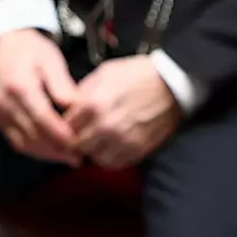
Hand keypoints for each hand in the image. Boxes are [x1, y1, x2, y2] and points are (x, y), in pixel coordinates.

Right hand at [0, 28, 80, 165]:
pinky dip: (35, 149)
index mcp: (19, 86)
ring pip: (23, 143)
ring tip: (70, 158)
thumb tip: (76, 108)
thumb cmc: (34, 51)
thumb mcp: (53, 62)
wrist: (6, 44)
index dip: (61, 135)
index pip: (41, 118)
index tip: (79, 144)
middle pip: (32, 135)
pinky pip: (16, 141)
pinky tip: (53, 152)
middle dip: (56, 149)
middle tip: (79, 157)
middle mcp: (4, 102)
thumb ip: (63, 86)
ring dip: (47, 154)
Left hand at [64, 55, 179, 168]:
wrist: (172, 84)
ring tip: (98, 142)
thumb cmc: (137, 74)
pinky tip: (113, 147)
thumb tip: (68, 109)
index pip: (64, 127)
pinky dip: (111, 158)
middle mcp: (106, 125)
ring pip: (95, 158)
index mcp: (93, 104)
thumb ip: (82, 92)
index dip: (64, 126)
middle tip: (82, 135)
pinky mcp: (139, 148)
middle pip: (77, 146)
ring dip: (94, 152)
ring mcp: (123, 139)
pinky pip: (116, 163)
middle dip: (77, 141)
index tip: (70, 125)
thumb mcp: (104, 73)